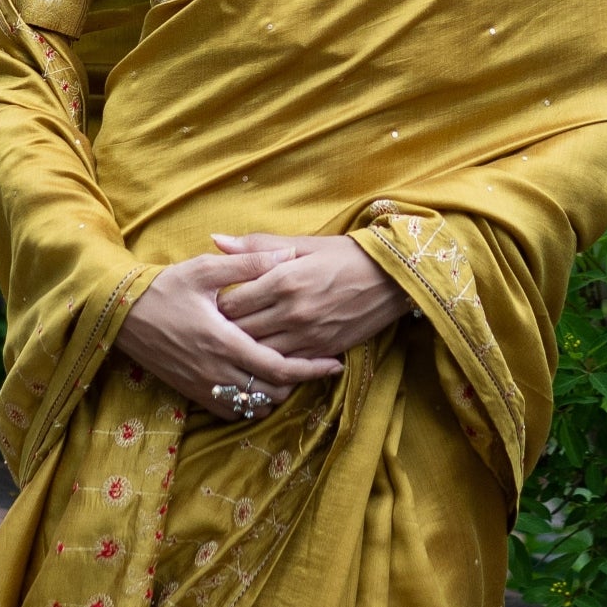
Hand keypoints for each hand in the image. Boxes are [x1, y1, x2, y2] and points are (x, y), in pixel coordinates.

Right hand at [117, 249, 344, 417]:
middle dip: (297, 383)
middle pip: (271, 392)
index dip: (310, 370)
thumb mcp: (205, 269)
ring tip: (288, 374)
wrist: (119, 314)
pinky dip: (250, 404)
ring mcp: (202, 385)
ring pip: (253, 406)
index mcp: (223, 340)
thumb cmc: (163, 287)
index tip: (333, 365)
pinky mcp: (191, 392)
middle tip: (313, 366)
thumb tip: (288, 255)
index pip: (277, 368)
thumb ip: (248, 264)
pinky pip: (231, 411)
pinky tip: (257, 385)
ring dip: (274, 394)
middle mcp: (214, 370)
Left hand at [210, 232, 409, 361]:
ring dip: (245, 351)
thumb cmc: (344, 256)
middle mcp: (292, 311)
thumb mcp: (302, 244)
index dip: (216, 307)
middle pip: (239, 332)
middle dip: (225, 332)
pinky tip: (262, 358)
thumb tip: (217, 240)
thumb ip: (257, 246)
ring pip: (259, 354)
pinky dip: (270, 363)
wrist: (391, 279)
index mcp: (283, 280)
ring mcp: (307, 335)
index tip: (215, 305)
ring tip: (237, 345)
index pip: (230, 304)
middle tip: (218, 329)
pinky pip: (285, 366)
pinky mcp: (321, 351)